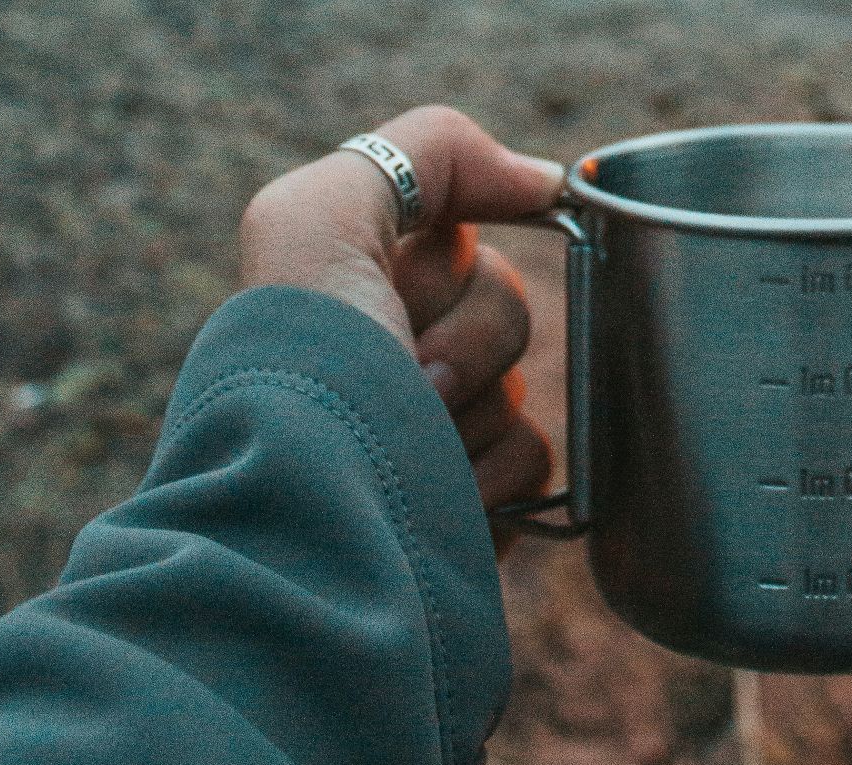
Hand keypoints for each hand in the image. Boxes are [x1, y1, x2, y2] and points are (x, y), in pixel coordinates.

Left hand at [238, 105, 563, 556]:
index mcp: (354, 280)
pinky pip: (537, 459)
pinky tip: (440, 490)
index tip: (424, 279)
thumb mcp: (316, 218)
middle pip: (503, 302)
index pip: (459, 232)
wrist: (315, 523)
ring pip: (524, 384)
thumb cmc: (304, 368)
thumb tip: (547, 179)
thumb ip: (425, 154)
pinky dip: (493, 474)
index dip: (452, 258)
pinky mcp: (477, 497)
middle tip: (405, 369)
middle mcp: (394, 347)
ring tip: (407, 441)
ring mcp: (440, 426)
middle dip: (465, 335)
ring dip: (471, 410)